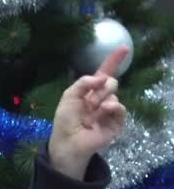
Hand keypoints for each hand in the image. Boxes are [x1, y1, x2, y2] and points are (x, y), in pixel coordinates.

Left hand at [48, 45, 128, 179]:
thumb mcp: (69, 96)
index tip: (124, 47)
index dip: (113, 60)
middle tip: (89, 102)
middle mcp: (102, 98)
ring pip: (114, 93)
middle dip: (100, 88)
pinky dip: (111, 107)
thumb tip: (102, 76)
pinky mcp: (117, 122)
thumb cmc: (65, 119)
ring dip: (100, 100)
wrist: (68, 141)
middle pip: (111, 81)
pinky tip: (103, 112)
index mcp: (90, 91)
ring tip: (91, 114)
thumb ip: (83, 82)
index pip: (104, 72)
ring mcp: (110, 110)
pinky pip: (120, 107)